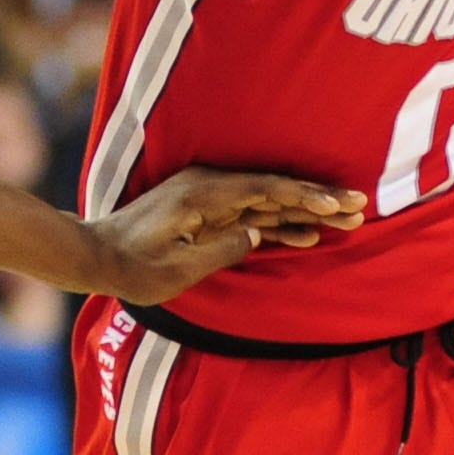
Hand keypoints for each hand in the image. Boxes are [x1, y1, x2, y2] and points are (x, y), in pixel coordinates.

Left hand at [84, 166, 364, 304]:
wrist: (94, 255)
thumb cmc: (132, 266)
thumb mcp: (178, 267)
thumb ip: (223, 248)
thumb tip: (261, 233)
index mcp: (204, 195)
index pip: (268, 191)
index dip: (307, 197)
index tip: (340, 203)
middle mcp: (209, 188)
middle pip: (275, 191)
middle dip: (318, 201)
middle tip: (359, 207)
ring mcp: (208, 198)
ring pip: (267, 202)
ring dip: (304, 212)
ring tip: (344, 220)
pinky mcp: (205, 211)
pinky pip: (250, 214)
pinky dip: (277, 223)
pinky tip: (304, 234)